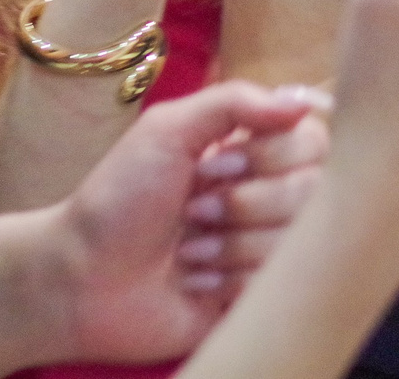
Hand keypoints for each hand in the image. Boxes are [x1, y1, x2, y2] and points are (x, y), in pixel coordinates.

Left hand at [54, 81, 329, 363]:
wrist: (84, 279)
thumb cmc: (118, 198)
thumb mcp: (167, 129)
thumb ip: (234, 102)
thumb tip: (302, 101)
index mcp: (250, 151)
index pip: (312, 139)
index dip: (269, 155)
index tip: (214, 165)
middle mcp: (267, 196)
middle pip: (314, 190)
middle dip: (245, 202)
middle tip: (194, 209)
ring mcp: (266, 249)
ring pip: (298, 241)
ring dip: (231, 245)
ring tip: (189, 249)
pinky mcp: (260, 298)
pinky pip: (281, 285)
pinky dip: (231, 281)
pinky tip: (196, 281)